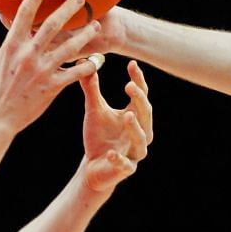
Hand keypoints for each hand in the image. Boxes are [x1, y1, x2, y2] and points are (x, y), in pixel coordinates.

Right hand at [0, 0, 102, 135]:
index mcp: (12, 44)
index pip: (24, 13)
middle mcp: (28, 54)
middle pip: (51, 26)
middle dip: (67, 9)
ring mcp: (41, 70)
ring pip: (68, 48)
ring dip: (84, 35)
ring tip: (96, 25)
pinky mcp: (52, 87)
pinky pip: (74, 74)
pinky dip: (87, 66)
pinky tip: (97, 60)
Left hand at [79, 60, 153, 194]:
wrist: (94, 167)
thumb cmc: (99, 136)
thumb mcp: (94, 110)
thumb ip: (91, 88)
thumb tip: (84, 62)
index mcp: (135, 116)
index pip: (141, 95)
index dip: (138, 80)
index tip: (132, 64)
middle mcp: (140, 133)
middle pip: (145, 115)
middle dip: (139, 101)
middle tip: (129, 86)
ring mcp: (134, 152)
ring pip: (141, 140)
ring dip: (135, 128)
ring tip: (127, 116)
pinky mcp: (125, 169)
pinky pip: (125, 165)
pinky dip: (119, 159)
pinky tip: (111, 153)